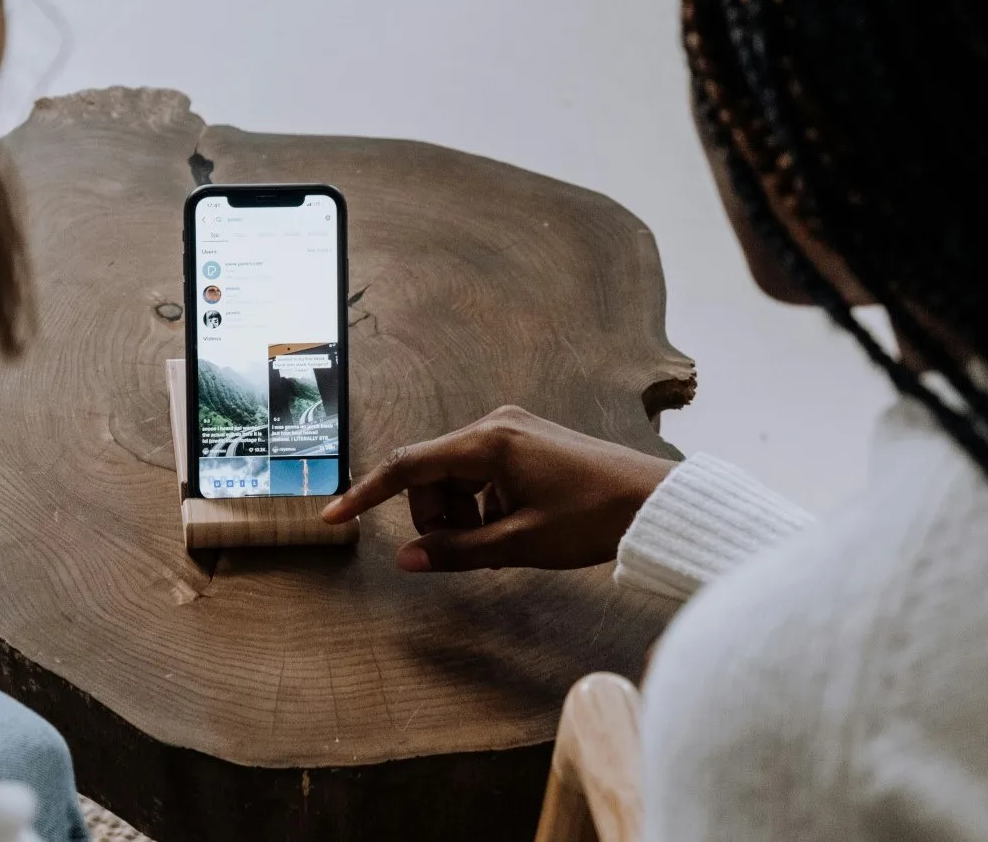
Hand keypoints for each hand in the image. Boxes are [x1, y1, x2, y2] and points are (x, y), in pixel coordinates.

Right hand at [322, 406, 675, 572]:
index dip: (366, 494)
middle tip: (469, 553)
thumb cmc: (592, 520)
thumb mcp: (519, 544)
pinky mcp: (526, 441)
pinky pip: (481, 475)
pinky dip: (483, 505)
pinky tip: (514, 529)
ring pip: (455, 478)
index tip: (332, 516)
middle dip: (435, 517)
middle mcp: (494, 426)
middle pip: (431, 475)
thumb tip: (407, 560)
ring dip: (461, 515)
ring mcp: (511, 430)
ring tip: (500, 545)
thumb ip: (457, 551)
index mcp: (488, 443)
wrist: (655, 502)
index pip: (407, 466)